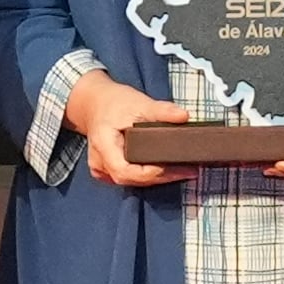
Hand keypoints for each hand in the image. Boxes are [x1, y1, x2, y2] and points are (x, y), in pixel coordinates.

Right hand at [64, 66, 195, 188]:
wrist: (95, 103)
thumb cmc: (113, 102)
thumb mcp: (139, 102)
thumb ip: (162, 110)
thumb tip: (183, 116)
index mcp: (103, 145)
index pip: (126, 171)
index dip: (152, 173)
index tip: (177, 168)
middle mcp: (99, 162)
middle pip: (131, 179)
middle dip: (161, 177)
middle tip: (188, 171)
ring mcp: (101, 168)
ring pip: (131, 181)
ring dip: (155, 179)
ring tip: (181, 172)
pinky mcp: (107, 170)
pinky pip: (128, 178)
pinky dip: (146, 176)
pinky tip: (164, 171)